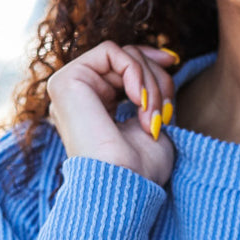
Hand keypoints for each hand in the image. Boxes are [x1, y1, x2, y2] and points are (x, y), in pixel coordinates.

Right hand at [45, 41, 178, 185]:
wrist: (125, 187)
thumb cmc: (142, 169)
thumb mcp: (153, 120)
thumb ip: (152, 90)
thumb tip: (165, 58)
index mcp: (95, 105)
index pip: (122, 66)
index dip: (150, 61)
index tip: (173, 62)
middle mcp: (79, 95)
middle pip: (126, 58)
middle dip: (156, 77)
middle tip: (165, 111)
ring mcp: (69, 87)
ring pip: (122, 55)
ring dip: (150, 82)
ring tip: (153, 115)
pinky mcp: (66, 81)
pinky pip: (110, 52)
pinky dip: (135, 72)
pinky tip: (138, 101)